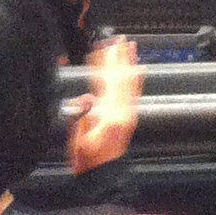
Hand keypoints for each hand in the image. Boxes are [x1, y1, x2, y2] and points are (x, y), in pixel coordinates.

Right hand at [66, 35, 141, 173]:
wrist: (102, 176)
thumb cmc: (87, 160)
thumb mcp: (76, 140)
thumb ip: (81, 117)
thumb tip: (86, 98)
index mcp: (109, 116)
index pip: (107, 83)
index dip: (104, 64)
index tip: (100, 48)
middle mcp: (122, 112)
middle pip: (122, 78)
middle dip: (119, 57)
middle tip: (118, 38)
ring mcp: (128, 113)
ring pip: (130, 82)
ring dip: (129, 63)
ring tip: (130, 46)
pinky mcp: (130, 116)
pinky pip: (135, 92)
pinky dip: (136, 78)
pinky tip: (139, 69)